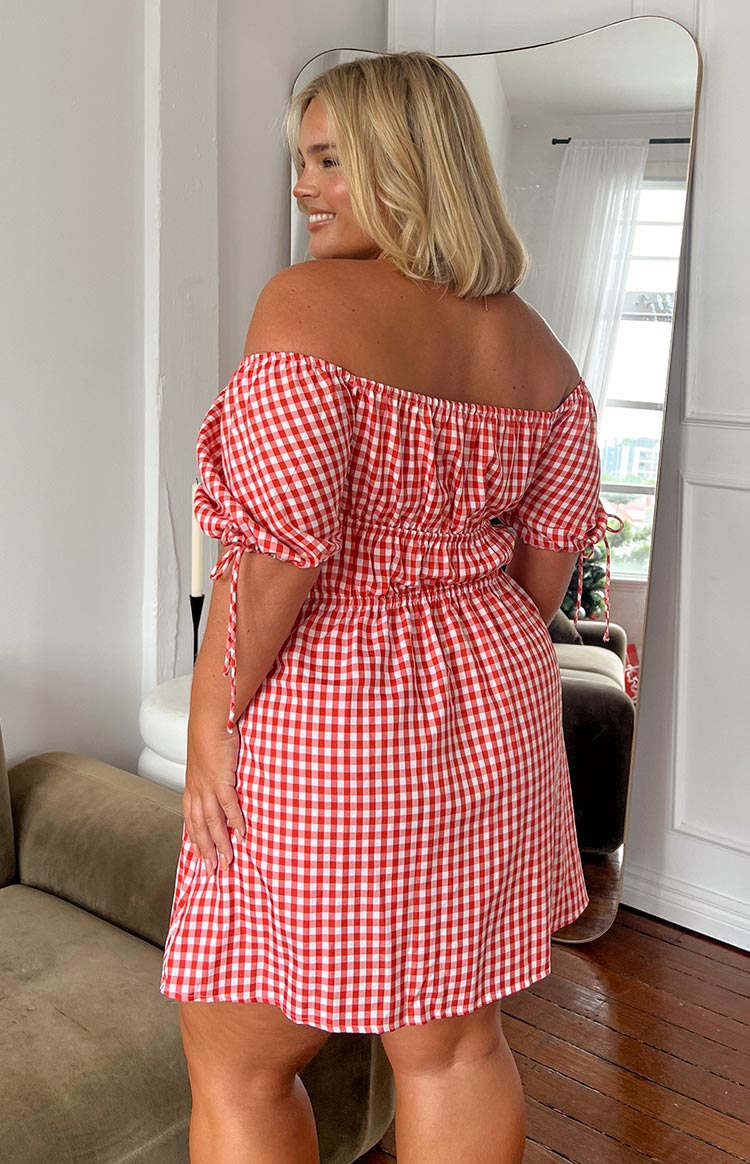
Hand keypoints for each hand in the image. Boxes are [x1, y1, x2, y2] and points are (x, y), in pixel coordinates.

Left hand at [183, 723, 244, 874]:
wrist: (209, 722)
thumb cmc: (209, 737)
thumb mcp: (205, 761)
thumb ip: (211, 776)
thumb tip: (220, 784)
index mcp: (192, 788)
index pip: (190, 821)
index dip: (195, 841)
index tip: (199, 857)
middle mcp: (196, 791)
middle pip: (199, 828)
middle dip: (205, 852)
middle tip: (211, 871)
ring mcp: (207, 787)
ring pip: (212, 823)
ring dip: (219, 844)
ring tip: (227, 861)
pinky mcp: (221, 780)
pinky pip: (228, 806)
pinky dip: (234, 822)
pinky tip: (241, 834)